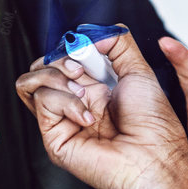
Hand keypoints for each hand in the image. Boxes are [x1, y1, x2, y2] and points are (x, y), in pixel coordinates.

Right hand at [15, 28, 187, 188]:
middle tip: (82, 72)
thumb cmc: (154, 123)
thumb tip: (88, 32)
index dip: (70, 48)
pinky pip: (41, 102)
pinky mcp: (55, 137)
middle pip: (41, 67)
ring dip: (57, 79)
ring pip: (31, 82)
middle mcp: (75, 102)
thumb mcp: (138, 70)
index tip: (85, 49)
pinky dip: (65, 102)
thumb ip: (117, 43)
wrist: (156, 156)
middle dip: (60, 61)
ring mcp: (63, 120)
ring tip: (83, 93)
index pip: (62, 58)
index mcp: (94, 87)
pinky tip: (87, 117)